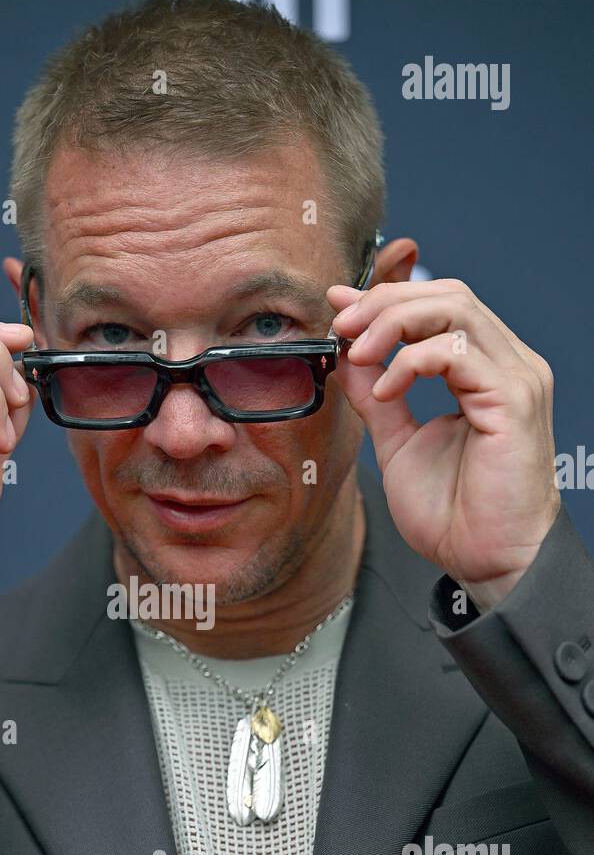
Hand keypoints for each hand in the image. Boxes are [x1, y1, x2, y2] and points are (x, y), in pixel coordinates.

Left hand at [326, 278, 560, 611]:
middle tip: (341, 326)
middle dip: (385, 302)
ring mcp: (516, 378)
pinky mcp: (514, 400)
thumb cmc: (454, 514)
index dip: (386, 296)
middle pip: (448, 293)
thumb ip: (376, 397)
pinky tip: (386, 392)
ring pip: (455, 310)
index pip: (440, 304)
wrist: (485, 561)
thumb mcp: (398, 442)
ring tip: (358, 354)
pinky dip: (412, 362)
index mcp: (486, 369)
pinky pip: (458, 351)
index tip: (339, 307)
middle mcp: (508, 364)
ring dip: (394, 323)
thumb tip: (346, 356)